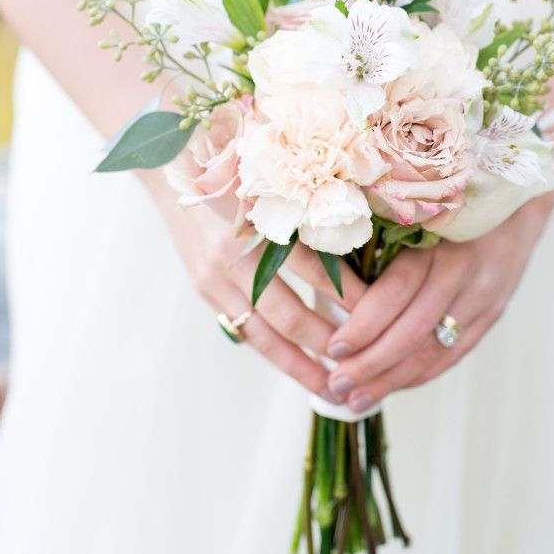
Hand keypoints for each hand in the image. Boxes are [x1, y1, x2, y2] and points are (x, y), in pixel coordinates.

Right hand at [150, 175, 365, 403]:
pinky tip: (301, 368)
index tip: (381, 311)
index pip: (312, 267)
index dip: (348, 292)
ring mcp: (213, 278)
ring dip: (301, 364)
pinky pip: (245, 331)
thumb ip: (310, 208)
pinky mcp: (206, 290)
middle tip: (365, 363)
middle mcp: (230, 255)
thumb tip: (365, 240)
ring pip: (264, 335)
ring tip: (334, 386)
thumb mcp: (273, 180)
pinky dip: (275, 353)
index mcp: (253, 221)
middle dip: (328, 342)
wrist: (172, 169)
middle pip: (288, 313)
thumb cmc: (234, 167)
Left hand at [324, 198, 553, 412]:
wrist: (521, 193)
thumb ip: (381, 237)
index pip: (397, 292)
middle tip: (336, 385)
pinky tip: (392, 387)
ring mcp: (484, 295)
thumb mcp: (416, 205)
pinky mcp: (494, 312)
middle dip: (371, 364)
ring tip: (355, 400)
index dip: (364, 324)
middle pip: (413, 331)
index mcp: (437, 237)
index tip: (332, 348)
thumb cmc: (450, 196)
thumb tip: (327, 280)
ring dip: (392, 379)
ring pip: (434, 350)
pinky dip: (421, 375)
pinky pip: (455, 354)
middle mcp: (464, 269)